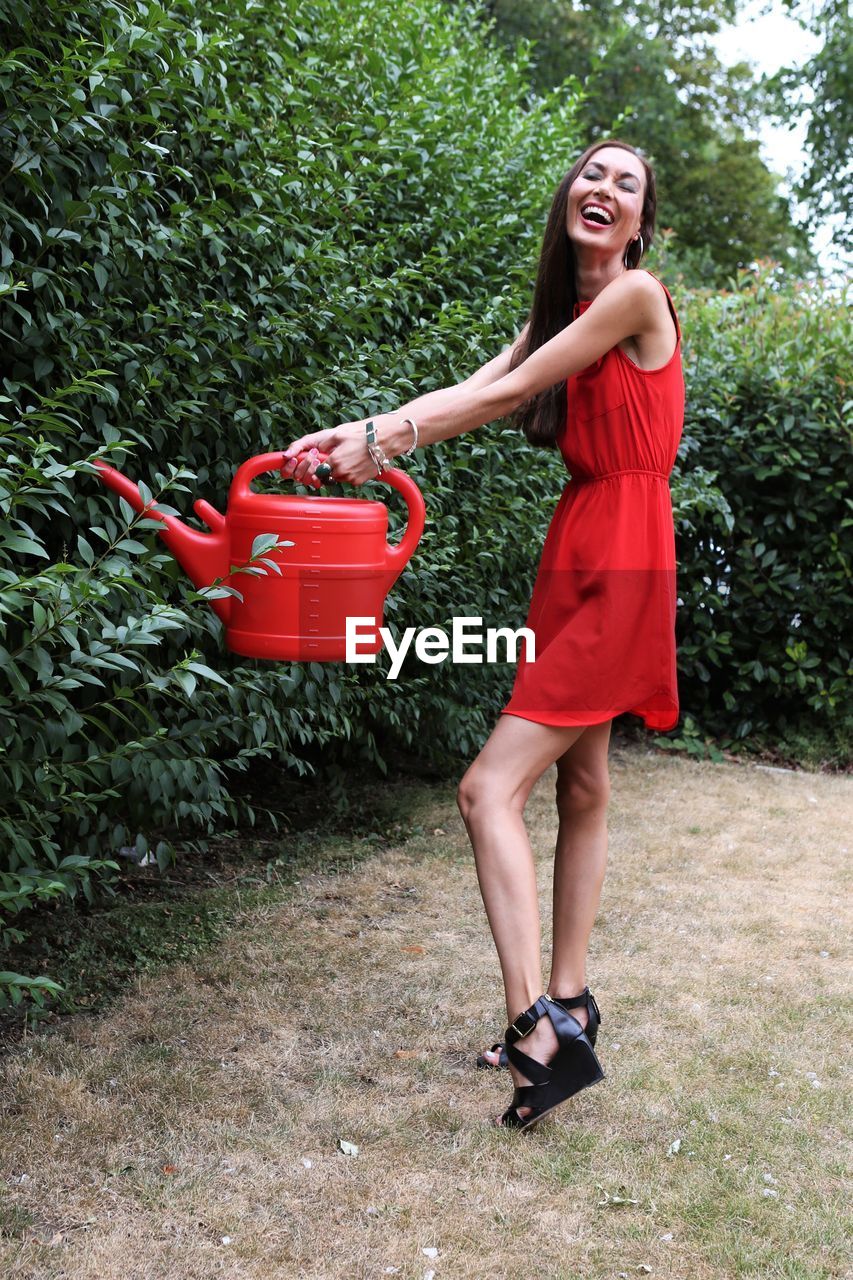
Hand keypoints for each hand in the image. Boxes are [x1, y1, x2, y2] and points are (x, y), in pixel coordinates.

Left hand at [281, 413, 398, 486]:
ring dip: (338, 470)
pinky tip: (356, 462)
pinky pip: (348, 479)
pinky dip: (349, 473)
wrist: (384, 441)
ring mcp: (351, 478)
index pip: (317, 469)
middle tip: (337, 456)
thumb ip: (321, 444)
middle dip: (327, 467)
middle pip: (326, 475)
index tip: (321, 458)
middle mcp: (342, 472)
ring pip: (337, 478)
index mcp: (334, 460)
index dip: (317, 463)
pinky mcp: (359, 482)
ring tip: (348, 457)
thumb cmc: (362, 434)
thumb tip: (310, 451)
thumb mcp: (338, 434)